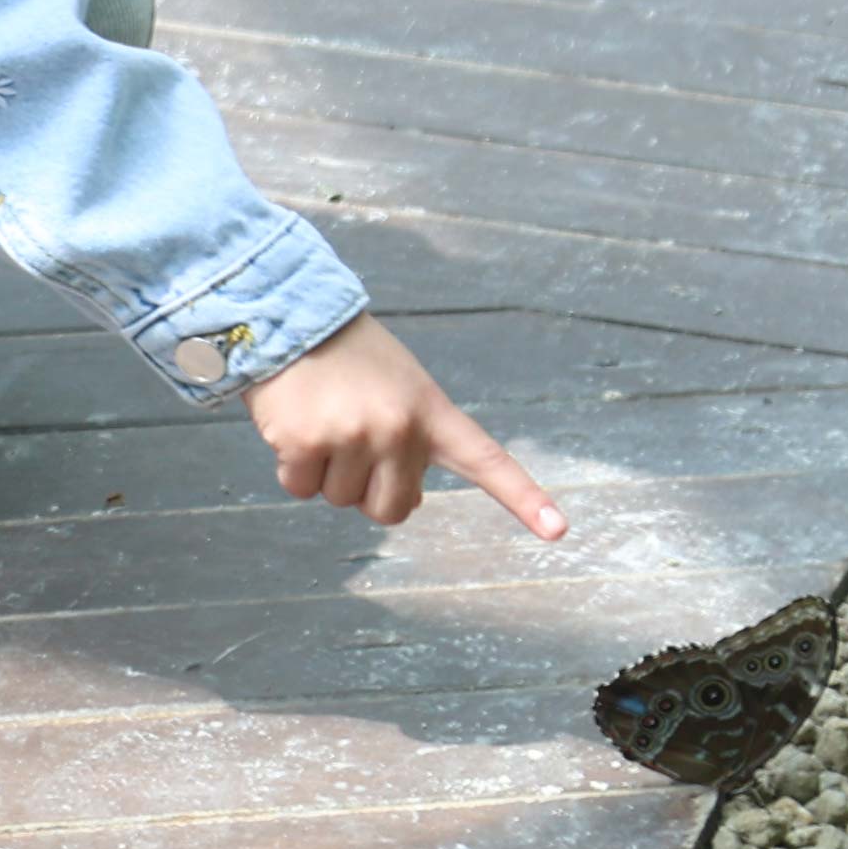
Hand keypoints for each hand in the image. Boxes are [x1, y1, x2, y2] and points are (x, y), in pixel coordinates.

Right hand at [246, 314, 566, 537]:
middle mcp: (399, 428)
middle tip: (351, 440)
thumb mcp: (399, 388)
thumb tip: (401, 506)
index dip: (524, 499)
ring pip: (340, 501)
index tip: (559, 531)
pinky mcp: (306, 443)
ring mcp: (354, 436)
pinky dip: (291, 469)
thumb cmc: (348, 360)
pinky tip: (292, 424)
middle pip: (392, 511)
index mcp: (431, 412)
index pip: (486, 461)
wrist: (288, 316)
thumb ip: (411, 442)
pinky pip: (300, 490)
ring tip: (321, 419)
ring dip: (325, 473)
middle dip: (367, 490)